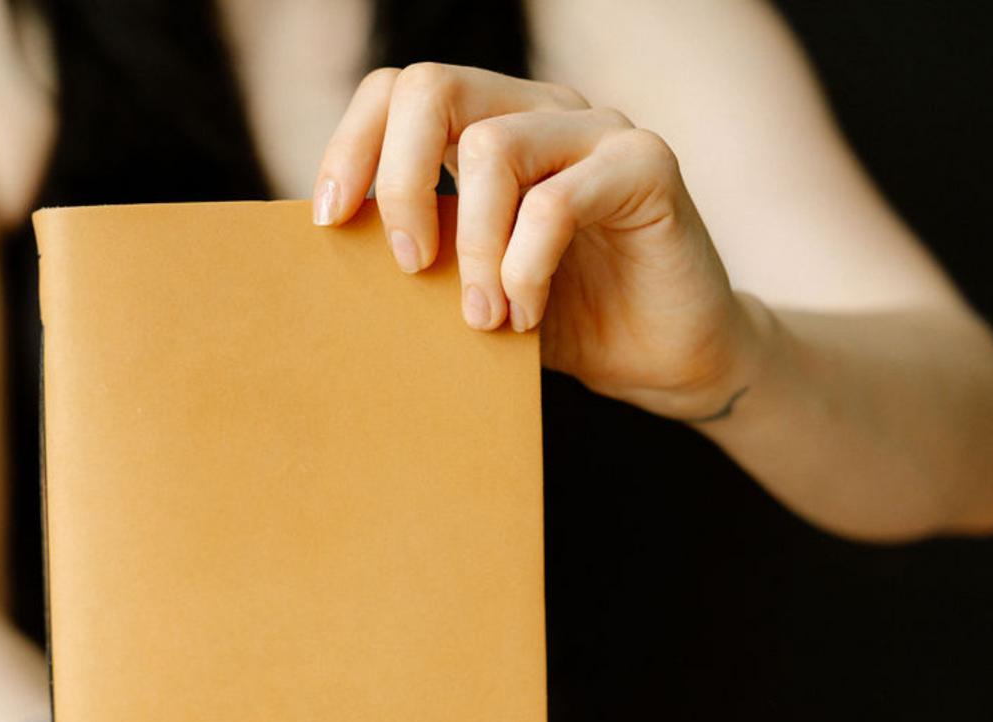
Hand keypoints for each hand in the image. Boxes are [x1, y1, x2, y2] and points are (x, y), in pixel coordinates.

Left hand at [313, 64, 760, 420]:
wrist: (663, 360)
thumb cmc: (562, 322)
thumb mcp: (470, 289)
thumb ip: (422, 260)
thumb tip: (333, 261)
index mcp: (492, 128)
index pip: (400, 92)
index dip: (351, 146)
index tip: (329, 222)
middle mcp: (541, 112)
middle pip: (432, 89)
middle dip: (398, 182)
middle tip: (407, 265)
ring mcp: (596, 132)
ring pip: (491, 148)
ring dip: (472, 248)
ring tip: (483, 318)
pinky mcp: (646, 165)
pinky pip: (556, 202)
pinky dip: (525, 267)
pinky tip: (527, 315)